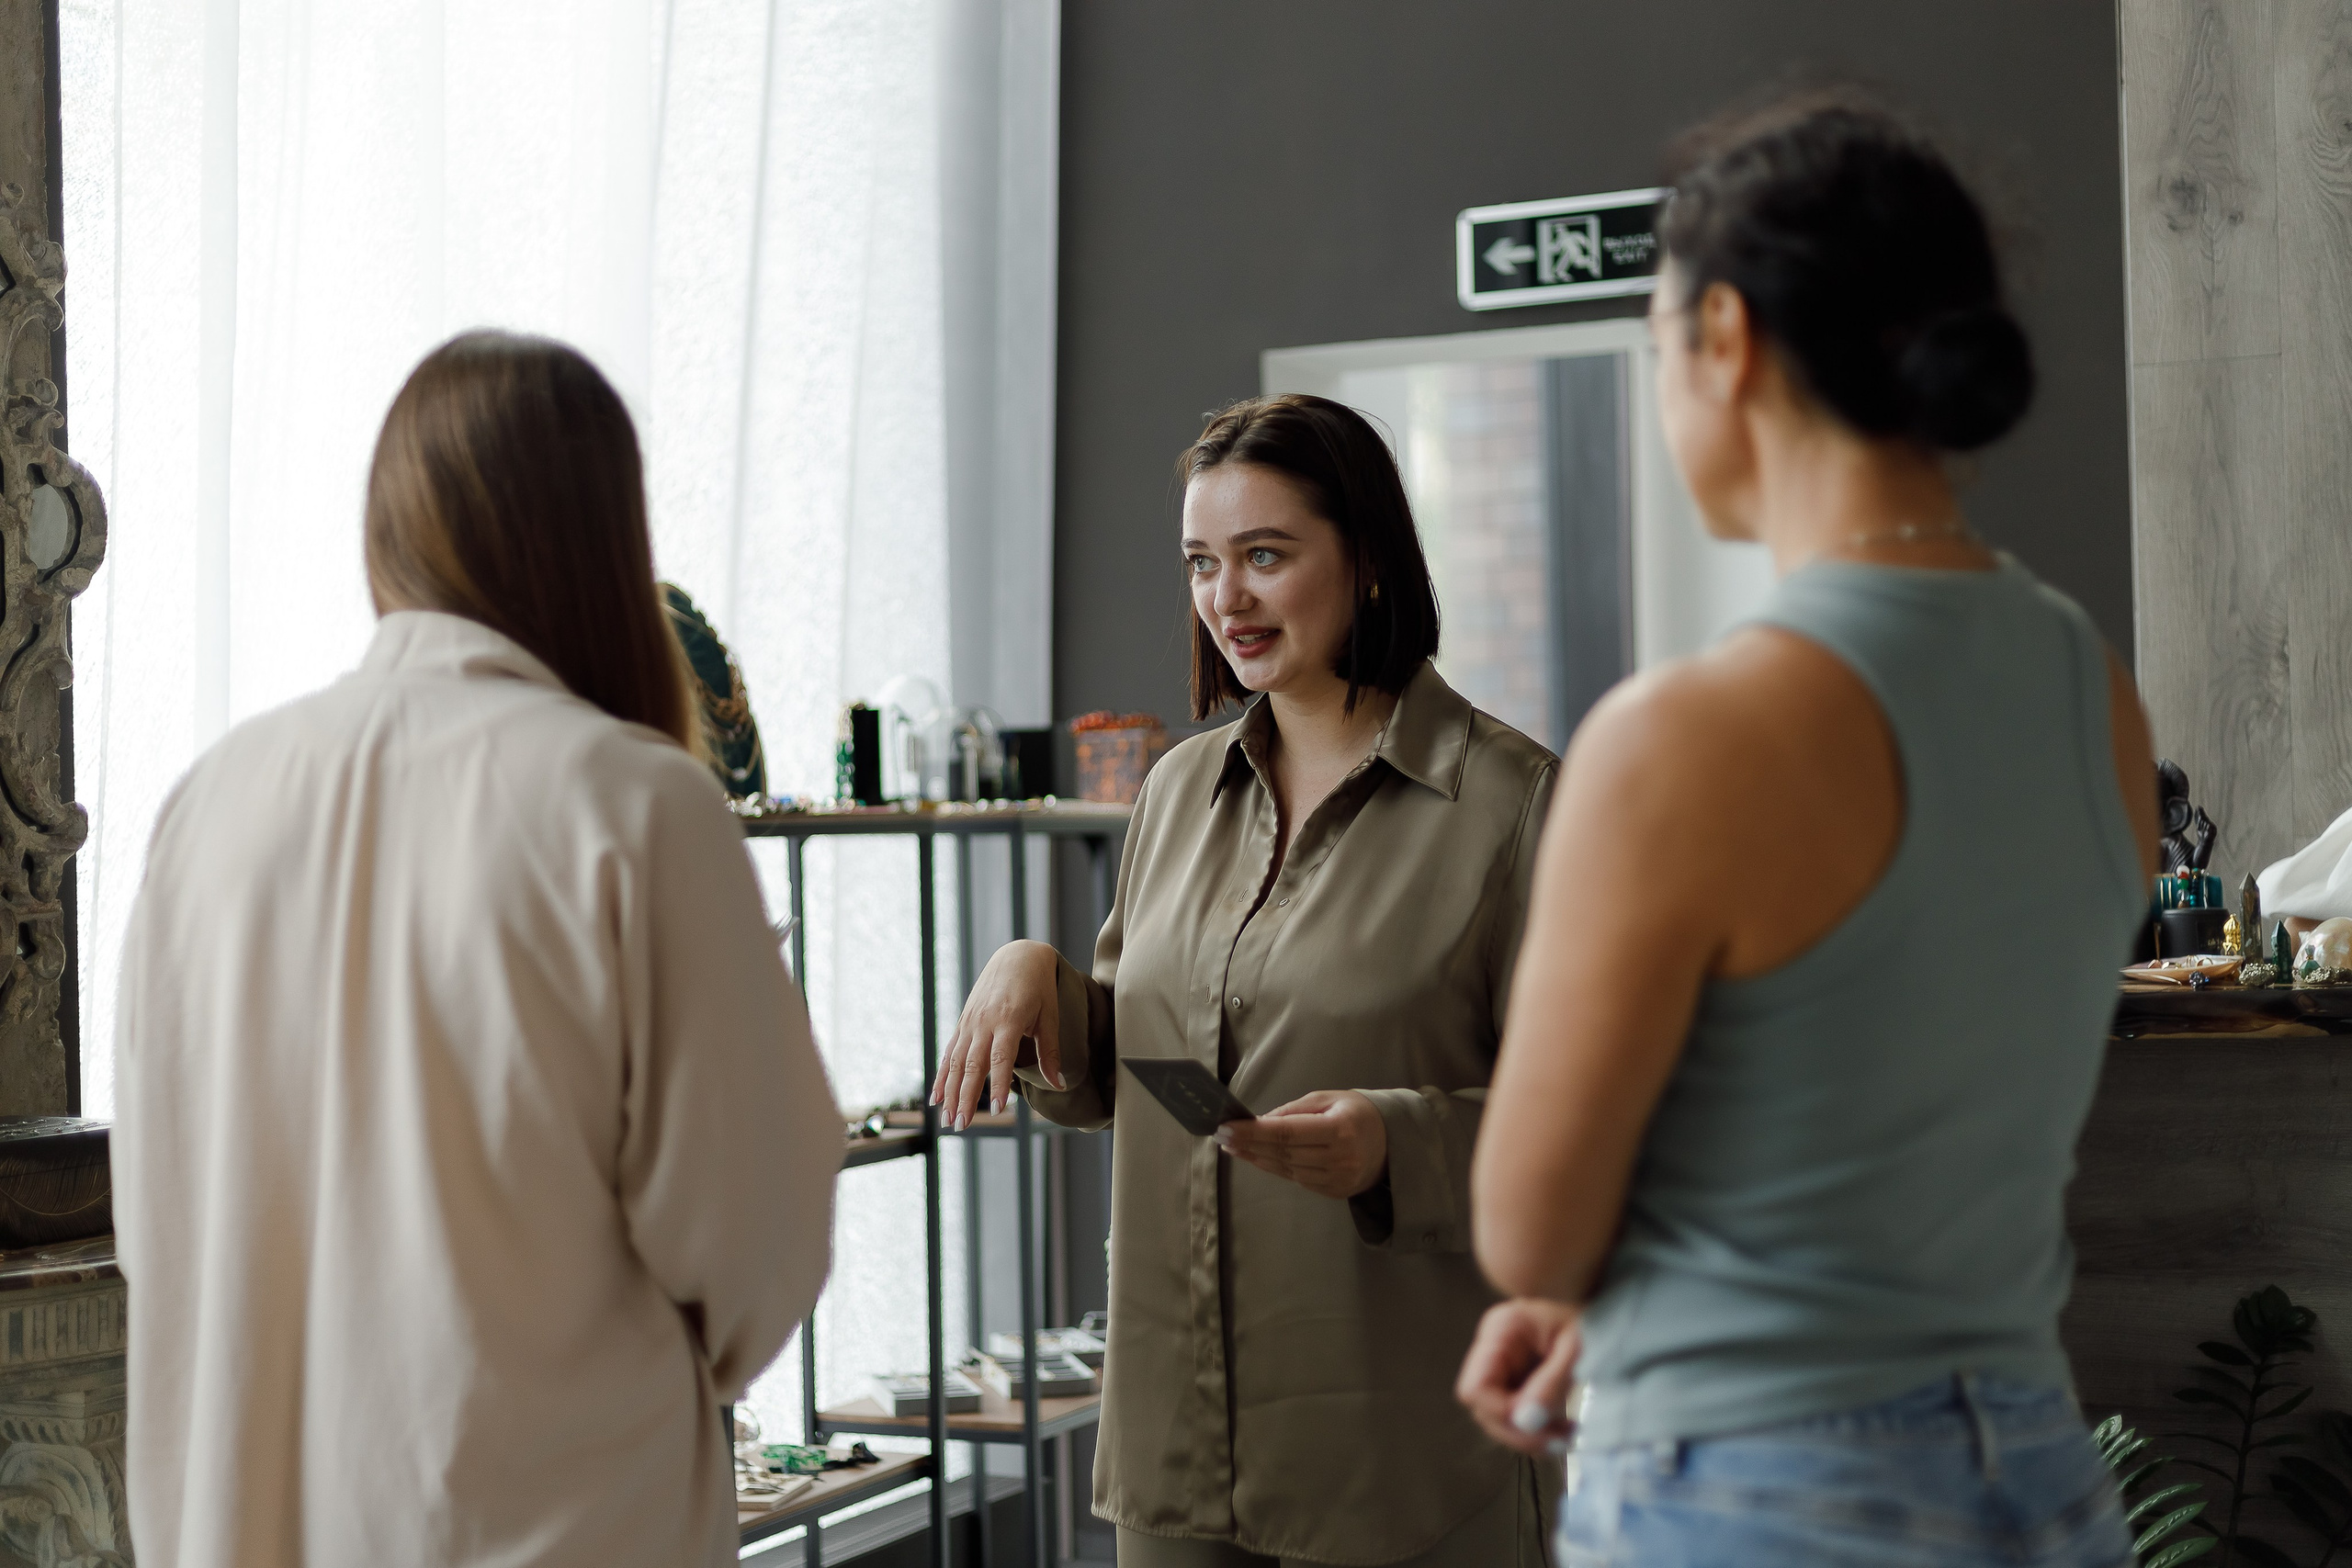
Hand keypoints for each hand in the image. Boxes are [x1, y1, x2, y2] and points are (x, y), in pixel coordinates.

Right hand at [930, 940, 1062, 1129]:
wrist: (1017, 957)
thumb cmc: (1038, 987)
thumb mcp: (1049, 1017)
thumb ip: (1050, 1052)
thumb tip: (1060, 1085)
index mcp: (1008, 1020)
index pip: (1001, 1059)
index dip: (998, 1085)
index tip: (996, 1110)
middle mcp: (984, 1022)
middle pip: (972, 1065)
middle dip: (965, 1098)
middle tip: (961, 1126)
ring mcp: (970, 1022)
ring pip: (956, 1062)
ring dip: (950, 1092)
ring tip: (947, 1119)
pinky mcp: (963, 1022)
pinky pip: (950, 1052)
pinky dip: (942, 1075)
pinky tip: (937, 1097)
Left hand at [1215, 1090, 1387, 1197]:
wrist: (1392, 1143)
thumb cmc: (1357, 1113)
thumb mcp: (1328, 1098)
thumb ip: (1294, 1110)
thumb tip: (1259, 1122)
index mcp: (1339, 1129)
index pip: (1286, 1134)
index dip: (1253, 1132)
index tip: (1227, 1128)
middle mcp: (1340, 1159)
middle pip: (1283, 1153)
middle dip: (1249, 1144)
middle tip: (1222, 1136)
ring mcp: (1338, 1180)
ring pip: (1286, 1169)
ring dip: (1257, 1158)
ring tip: (1234, 1147)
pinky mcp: (1335, 1192)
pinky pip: (1297, 1179)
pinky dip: (1276, 1168)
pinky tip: (1258, 1158)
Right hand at [1455, 1298, 1579, 1454]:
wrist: (1601, 1318)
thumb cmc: (1592, 1323)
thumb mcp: (1576, 1349)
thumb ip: (1550, 1384)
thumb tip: (1525, 1423)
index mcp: (1501, 1330)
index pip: (1476, 1387)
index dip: (1501, 1413)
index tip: (1538, 1424)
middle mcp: (1492, 1350)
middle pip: (1483, 1408)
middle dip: (1519, 1432)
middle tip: (1559, 1441)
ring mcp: (1500, 1368)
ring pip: (1497, 1419)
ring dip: (1530, 1436)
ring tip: (1565, 1436)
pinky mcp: (1513, 1384)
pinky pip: (1514, 1417)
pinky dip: (1536, 1431)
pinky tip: (1561, 1431)